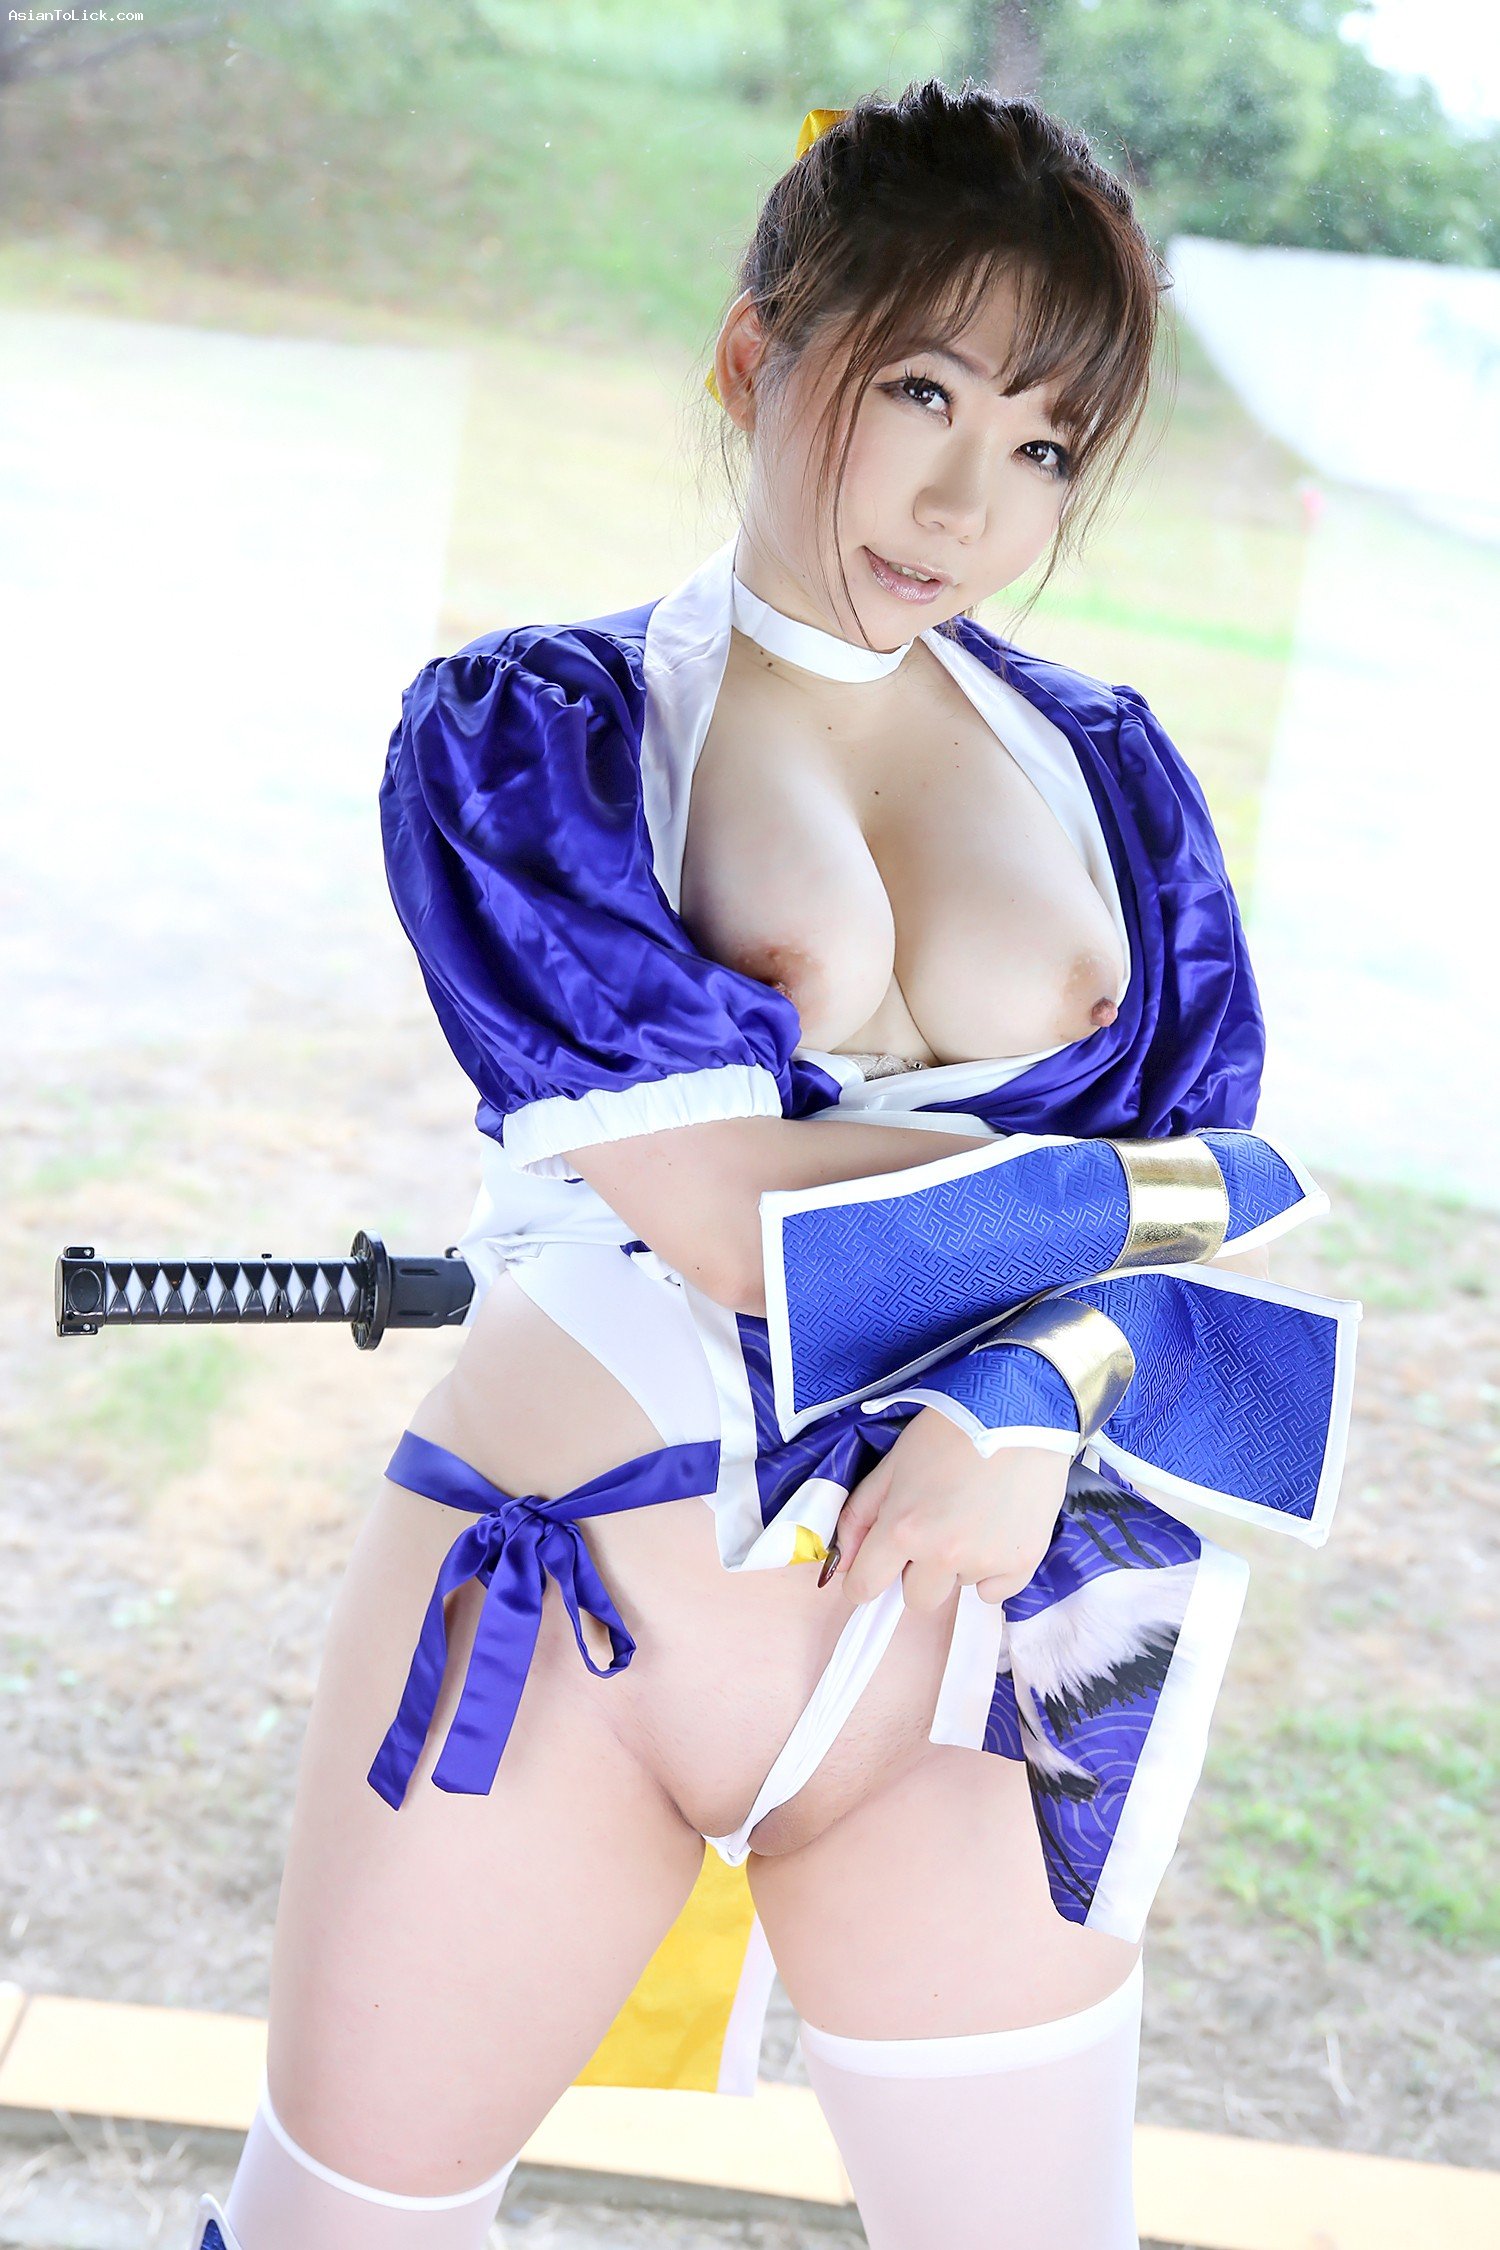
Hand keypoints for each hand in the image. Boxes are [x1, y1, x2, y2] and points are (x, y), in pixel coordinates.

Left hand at [830, 1408, 1070, 1611]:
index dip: (865, 1581)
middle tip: (934, 1530)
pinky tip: (998, 1528)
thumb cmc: (951, 1430)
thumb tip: (843, 1561)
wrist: (1018, 1411)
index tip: (874, 1572)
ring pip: (959, 1586)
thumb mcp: (893, 1465)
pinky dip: (994, 1569)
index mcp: (903, 1529)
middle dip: (918, 1572)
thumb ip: (861, 1515)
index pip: (866, 1587)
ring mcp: (986, 1561)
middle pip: (917, 1598)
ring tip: (974, 1514)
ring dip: (959, 1564)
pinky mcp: (1023, 1562)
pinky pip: (996, 1591)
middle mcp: (943, 1554)